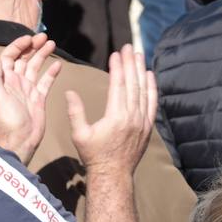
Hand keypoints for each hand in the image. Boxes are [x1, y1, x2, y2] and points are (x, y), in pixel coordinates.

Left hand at [0, 33, 61, 164]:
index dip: (18, 45)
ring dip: (42, 55)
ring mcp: (28, 90)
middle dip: (33, 46)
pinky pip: (45, 82)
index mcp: (5, 79)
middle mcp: (16, 82)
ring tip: (52, 44)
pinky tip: (58, 64)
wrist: (18, 140)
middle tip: (45, 37)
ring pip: (35, 67)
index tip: (30, 38)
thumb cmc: (6, 120)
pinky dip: (51, 72)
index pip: (10, 56)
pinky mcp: (39, 99)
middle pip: (24, 58)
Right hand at [65, 44, 154, 177]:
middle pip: (132, 83)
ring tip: (139, 55)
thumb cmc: (93, 155)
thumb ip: (75, 112)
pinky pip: (152, 103)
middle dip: (131, 63)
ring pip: (143, 90)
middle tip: (129, 46)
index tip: (115, 53)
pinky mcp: (148, 127)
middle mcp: (132, 117)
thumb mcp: (79, 135)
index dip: (117, 67)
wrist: (113, 175)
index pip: (118, 85)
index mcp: (116, 117)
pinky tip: (149, 75)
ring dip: (141, 71)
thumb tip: (70, 92)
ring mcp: (142, 122)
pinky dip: (151, 88)